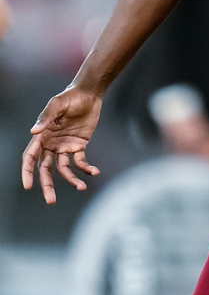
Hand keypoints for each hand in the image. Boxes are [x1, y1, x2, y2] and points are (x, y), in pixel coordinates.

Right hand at [22, 87, 101, 204]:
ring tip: (81, 188)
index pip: (30, 157)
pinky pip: (81, 162)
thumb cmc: (70, 96)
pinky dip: (86, 169)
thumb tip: (33, 132)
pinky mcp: (79, 145)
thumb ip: (46, 117)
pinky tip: (94, 172)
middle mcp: (51, 144)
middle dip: (47, 185)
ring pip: (63, 169)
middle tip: (51, 201)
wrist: (89, 93)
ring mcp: (65, 146)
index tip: (28, 186)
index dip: (27, 172)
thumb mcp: (57, 104)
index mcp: (42, 136)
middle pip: (45, 169)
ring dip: (71, 180)